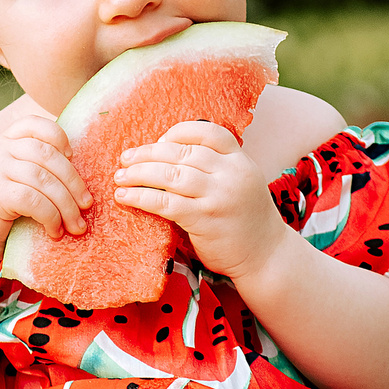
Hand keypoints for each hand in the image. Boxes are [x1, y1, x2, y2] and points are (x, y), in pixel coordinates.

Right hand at [0, 114, 90, 265]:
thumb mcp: (14, 181)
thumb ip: (36, 170)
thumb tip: (80, 177)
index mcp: (3, 142)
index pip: (34, 124)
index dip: (59, 136)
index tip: (73, 157)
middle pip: (47, 154)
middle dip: (73, 182)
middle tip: (87, 205)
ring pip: (44, 179)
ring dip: (67, 205)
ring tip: (76, 226)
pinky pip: (33, 200)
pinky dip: (51, 217)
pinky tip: (54, 232)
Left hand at [113, 121, 291, 280]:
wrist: (267, 256)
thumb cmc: (246, 220)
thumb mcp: (241, 183)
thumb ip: (215, 168)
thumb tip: (167, 155)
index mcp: (240, 160)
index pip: (207, 132)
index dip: (177, 132)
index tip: (158, 142)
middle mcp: (231, 173)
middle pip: (181, 151)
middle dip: (147, 153)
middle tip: (125, 158)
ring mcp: (219, 196)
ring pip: (170, 175)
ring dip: (139, 174)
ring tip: (120, 177)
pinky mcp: (205, 219)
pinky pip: (165, 202)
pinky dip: (141, 197)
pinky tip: (125, 197)